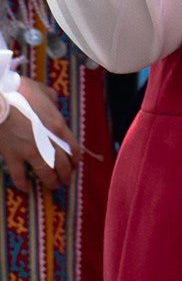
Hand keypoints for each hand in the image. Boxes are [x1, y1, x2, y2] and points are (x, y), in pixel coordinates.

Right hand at [0, 78, 79, 192]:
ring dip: (50, 182)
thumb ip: (52, 100)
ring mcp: (29, 150)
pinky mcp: (12, 156)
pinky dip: (22, 183)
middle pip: (61, 163)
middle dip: (65, 174)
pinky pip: (19, 175)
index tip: (75, 163)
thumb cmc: (22, 91)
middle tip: (65, 180)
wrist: (0, 99)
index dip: (75, 157)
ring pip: (44, 172)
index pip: (73, 146)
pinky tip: (25, 189)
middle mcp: (47, 141)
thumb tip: (54, 103)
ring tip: (53, 187)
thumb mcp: (44, 91)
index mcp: (57, 124)